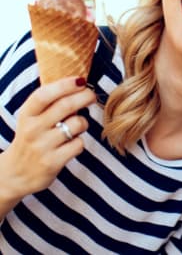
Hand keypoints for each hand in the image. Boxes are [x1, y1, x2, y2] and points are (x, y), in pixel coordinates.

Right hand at [0, 77, 95, 207]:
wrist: (15, 174)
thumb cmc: (32, 137)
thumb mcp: (32, 117)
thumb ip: (51, 101)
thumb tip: (80, 81)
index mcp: (27, 114)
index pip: (44, 95)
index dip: (65, 85)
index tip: (81, 80)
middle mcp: (32, 129)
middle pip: (66, 105)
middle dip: (85, 96)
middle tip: (91, 96)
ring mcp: (42, 147)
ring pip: (77, 123)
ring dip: (84, 122)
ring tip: (77, 126)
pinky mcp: (52, 162)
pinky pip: (78, 144)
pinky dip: (80, 142)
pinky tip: (72, 144)